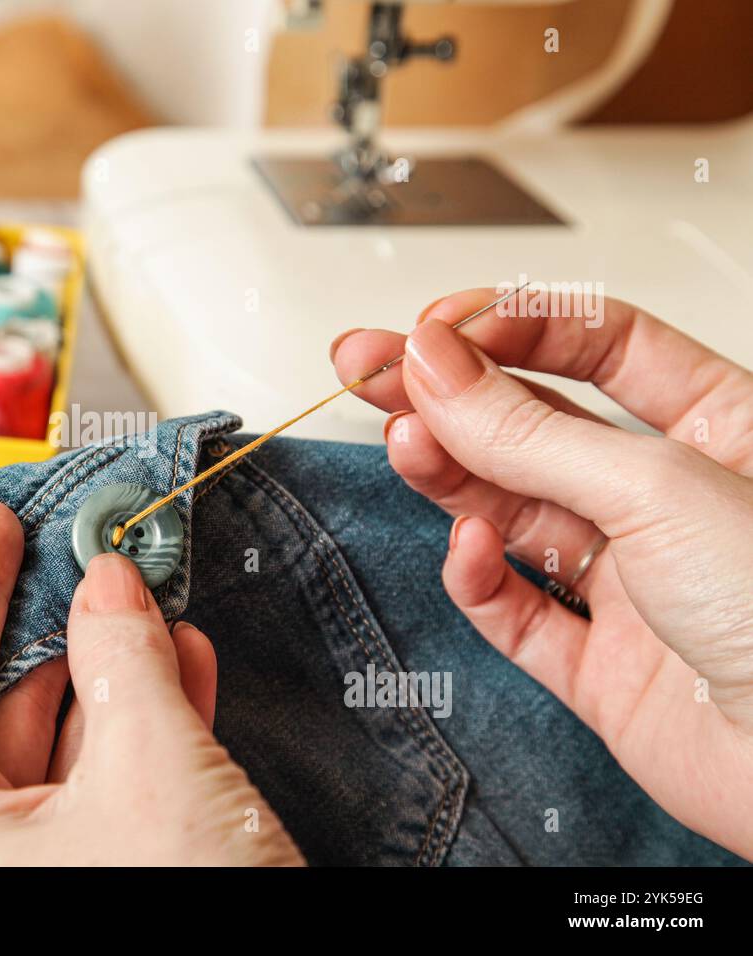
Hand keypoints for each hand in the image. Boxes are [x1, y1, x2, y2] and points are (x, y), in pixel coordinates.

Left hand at [0, 498, 301, 865]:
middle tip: (92, 554)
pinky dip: (147, 726)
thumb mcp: (153, 768)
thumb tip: (110, 583)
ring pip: (64, 746)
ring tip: (150, 604)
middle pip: (0, 708)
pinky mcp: (98, 880)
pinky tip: (181, 668)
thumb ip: (124, 660)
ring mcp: (33, 875)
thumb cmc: (174, 921)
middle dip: (60, 627)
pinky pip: (107, 787)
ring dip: (116, 671)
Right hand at [331, 290, 752, 859]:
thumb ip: (532, 431)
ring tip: (407, 444)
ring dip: (452, 474)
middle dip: (447, 394)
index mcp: (723, 430)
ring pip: (513, 512)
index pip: (601, 346)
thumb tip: (438, 368)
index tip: (438, 330)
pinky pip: (516, 612)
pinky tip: (469, 550)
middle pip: (537, 424)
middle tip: (370, 368)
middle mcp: (669, 502)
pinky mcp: (598, 665)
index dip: (515, 327)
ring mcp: (632, 584)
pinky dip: (481, 580)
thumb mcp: (658, 488)